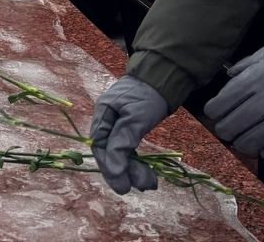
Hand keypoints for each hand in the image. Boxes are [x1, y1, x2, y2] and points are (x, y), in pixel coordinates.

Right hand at [90, 76, 169, 194]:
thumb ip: (122, 142)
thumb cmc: (148, 94)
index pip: (100, 147)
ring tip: (150, 183)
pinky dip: (137, 162)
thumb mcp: (136, 118)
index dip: (110, 169)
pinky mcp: (129, 128)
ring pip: (120, 153)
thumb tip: (113, 170)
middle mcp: (106, 120)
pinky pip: (128, 150)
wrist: (162, 76)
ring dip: (133, 170)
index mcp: (102, 114)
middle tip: (144, 186)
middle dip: (125, 171)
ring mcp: (118, 124)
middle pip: (109, 152)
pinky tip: (147, 173)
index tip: (124, 187)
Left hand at [205, 28, 263, 158]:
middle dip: (224, 130)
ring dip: (242, 143)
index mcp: (253, 81)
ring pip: (252, 141)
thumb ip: (247, 64)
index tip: (213, 113)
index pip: (223, 102)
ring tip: (241, 142)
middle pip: (233, 125)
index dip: (214, 111)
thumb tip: (229, 76)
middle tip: (225, 131)